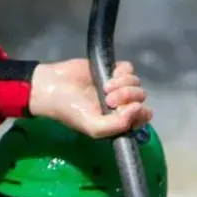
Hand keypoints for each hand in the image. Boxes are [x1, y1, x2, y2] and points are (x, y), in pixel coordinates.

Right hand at [29, 58, 149, 138]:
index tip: (123, 111)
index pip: (143, 116)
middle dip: (127, 98)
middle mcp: (121, 103)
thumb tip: (138, 107)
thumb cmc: (71, 110)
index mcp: (118, 120)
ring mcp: (118, 85)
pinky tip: (110, 75)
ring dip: (124, 85)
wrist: (53, 87)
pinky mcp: (112, 69)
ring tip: (104, 87)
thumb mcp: (93, 127)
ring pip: (136, 82)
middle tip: (108, 100)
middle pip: (141, 97)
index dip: (138, 113)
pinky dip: (123, 72)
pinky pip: (129, 68)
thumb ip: (118, 125)